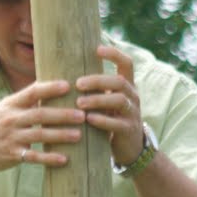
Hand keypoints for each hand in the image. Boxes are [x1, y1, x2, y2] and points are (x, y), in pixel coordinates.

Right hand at [0, 80, 84, 172]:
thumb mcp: (3, 109)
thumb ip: (25, 101)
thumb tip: (50, 88)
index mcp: (11, 104)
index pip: (32, 92)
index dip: (50, 88)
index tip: (68, 85)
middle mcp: (11, 119)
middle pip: (40, 114)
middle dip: (63, 114)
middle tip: (83, 114)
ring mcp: (11, 138)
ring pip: (39, 135)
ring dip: (60, 135)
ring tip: (78, 135)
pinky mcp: (11, 155)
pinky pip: (33, 157)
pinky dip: (49, 158)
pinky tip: (64, 159)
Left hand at [75, 44, 144, 169]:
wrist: (129, 148)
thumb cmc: (110, 120)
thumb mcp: (106, 102)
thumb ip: (95, 90)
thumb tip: (63, 74)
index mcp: (127, 86)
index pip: (126, 63)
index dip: (114, 54)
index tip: (97, 49)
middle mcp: (132, 96)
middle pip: (119, 81)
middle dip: (97, 80)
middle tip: (78, 84)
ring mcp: (132, 113)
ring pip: (119, 100)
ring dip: (98, 100)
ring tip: (79, 103)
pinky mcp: (128, 130)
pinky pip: (117, 123)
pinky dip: (102, 120)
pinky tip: (88, 119)